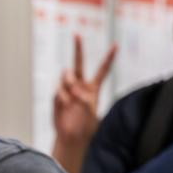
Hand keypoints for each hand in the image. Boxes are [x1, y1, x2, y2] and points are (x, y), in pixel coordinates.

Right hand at [51, 34, 115, 172]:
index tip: (115, 45)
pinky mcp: (57, 96)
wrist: (71, 137)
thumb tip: (74, 89)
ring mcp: (67, 90)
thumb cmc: (85, 127)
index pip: (102, 70)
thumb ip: (84, 98)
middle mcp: (80, 86)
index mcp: (93, 88)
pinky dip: (63, 97)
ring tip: (73, 96)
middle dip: (77, 49)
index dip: (108, 58)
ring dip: (70, 83)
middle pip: (78, 63)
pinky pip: (59, 90)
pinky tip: (66, 105)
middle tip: (76, 34)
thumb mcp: (91, 112)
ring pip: (67, 76)